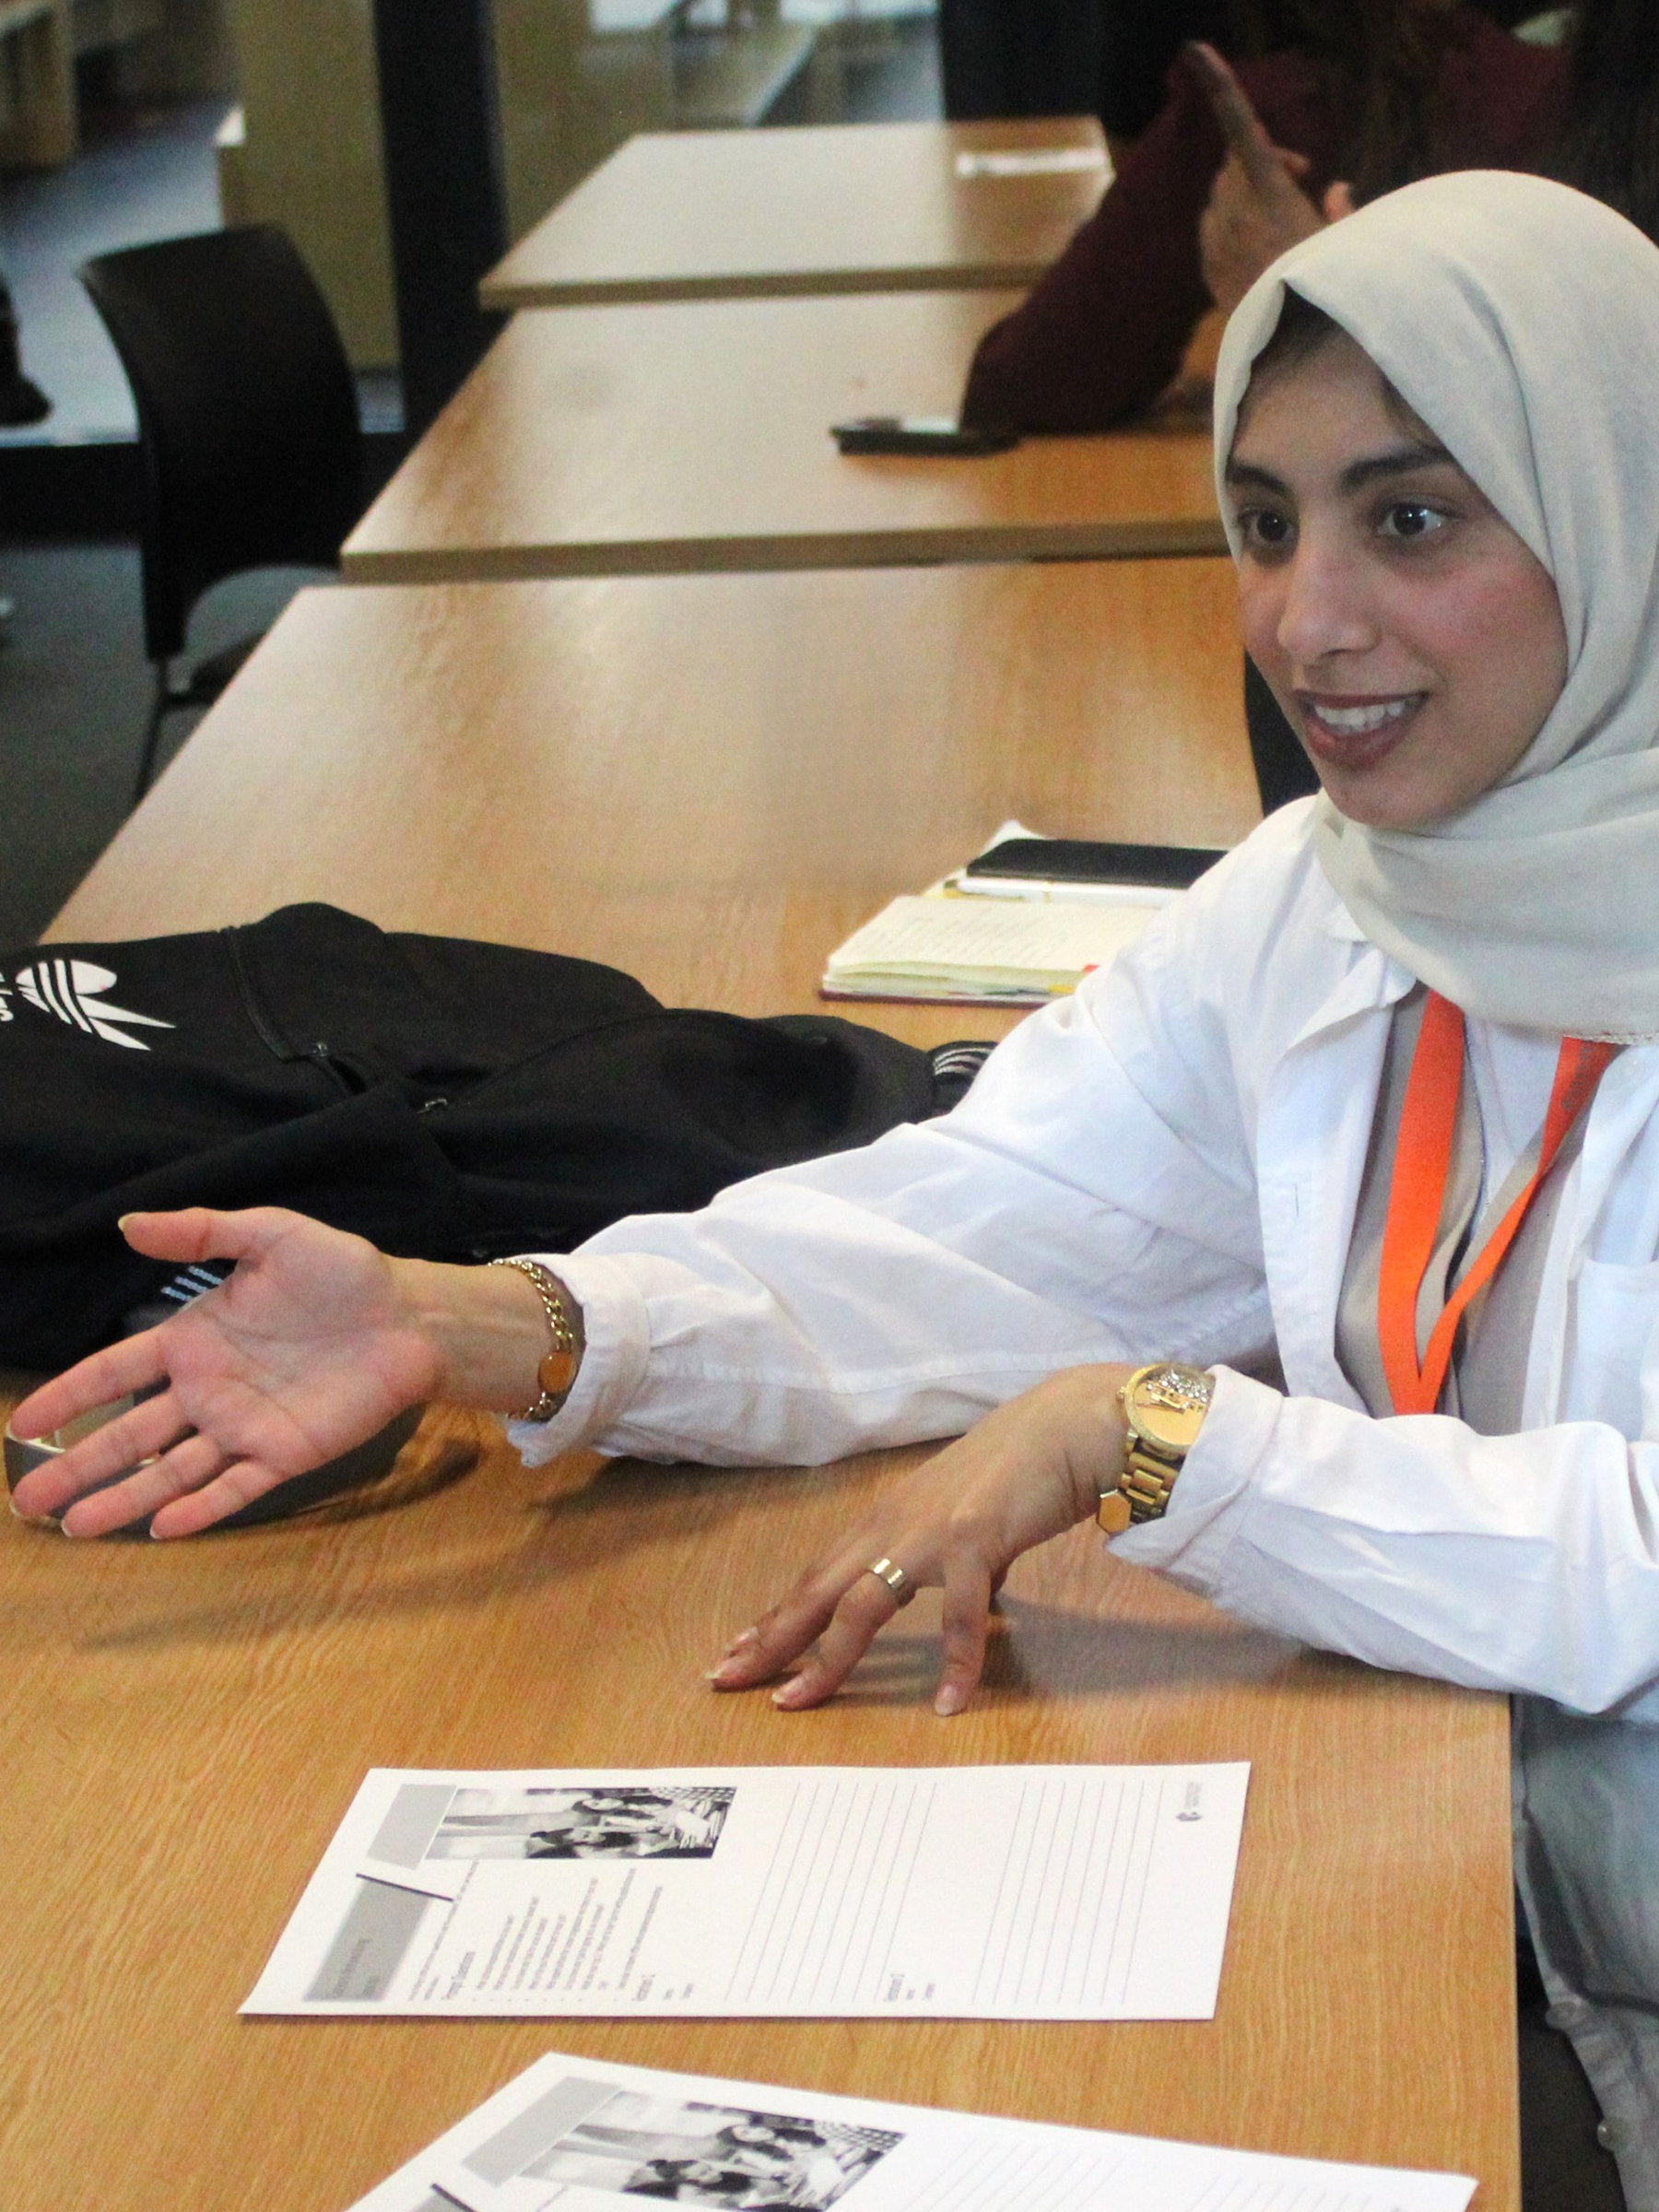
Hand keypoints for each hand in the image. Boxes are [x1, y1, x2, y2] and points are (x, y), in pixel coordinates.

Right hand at [8, 1207, 556, 1539]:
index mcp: (194, 1340)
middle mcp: (209, 1391)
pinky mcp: (285, 1453)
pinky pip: (235, 1487)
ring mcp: (244, 1426)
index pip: (114, 1371)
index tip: (21, 1423)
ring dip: (123, 1497)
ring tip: (74, 1526)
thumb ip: (201, 1234)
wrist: (409, 1316)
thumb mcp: (269, 1236)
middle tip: (28, 1501)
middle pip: (129, 1435)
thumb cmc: (342, 1274)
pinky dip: (200, 1508)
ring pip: (171, 1471)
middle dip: (78, 1466)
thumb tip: (128, 1224)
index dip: (68, 1396)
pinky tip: (162, 1527)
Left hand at [708, 1364, 1135, 1717]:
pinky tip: (948, 1702)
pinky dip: (954, 1660)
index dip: (779, 1615)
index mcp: (887, 1519)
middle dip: (772, 1638)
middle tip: (728, 1678)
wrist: (1066, 1427)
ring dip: (828, 1656)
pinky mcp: (974, 1539)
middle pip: (817, 1590)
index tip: (741, 1648)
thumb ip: (963, 1562)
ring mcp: (930, 1532)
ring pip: (861, 1603)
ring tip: (801, 1700)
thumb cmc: (1022, 1471)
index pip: (817, 1574)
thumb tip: (975, 1601)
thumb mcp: (971, 1521)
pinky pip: (960, 1613)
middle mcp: (894, 1524)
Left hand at [1185, 42, 1344, 314]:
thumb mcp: (1348, 241)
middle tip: (1301, 174)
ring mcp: (1214, 239)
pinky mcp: (1208, 266)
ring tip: (1284, 218)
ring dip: (1247, 195)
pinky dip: (1233, 228)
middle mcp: (1233, 209)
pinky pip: (1214, 231)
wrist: (1291, 352)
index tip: (1196, 52)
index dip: (1220, 86)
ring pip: (1222, 196)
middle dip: (1262, 160)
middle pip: (1235, 162)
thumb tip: (1339, 189)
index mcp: (1267, 190)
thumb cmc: (1328, 290)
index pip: (1239, 125)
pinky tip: (1262, 252)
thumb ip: (1341, 209)